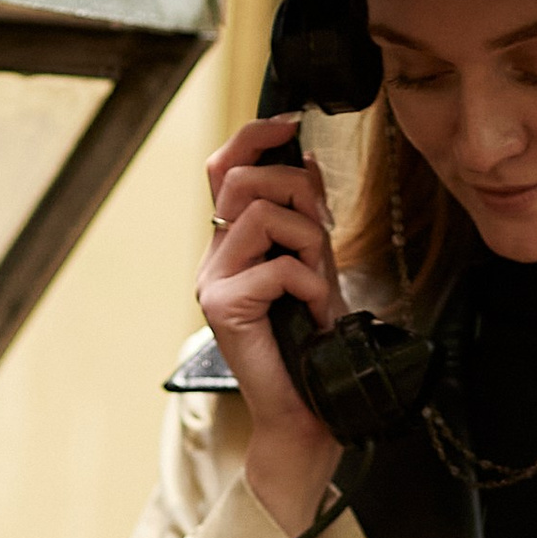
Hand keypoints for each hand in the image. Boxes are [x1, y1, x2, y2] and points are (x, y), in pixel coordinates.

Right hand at [199, 110, 342, 530]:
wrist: (307, 412)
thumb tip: (305, 158)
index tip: (289, 125)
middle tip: (323, 230)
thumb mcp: (316, 265)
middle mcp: (214, 259)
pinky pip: (275, 267)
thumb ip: (306, 216)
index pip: (222, 168)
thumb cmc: (312, 346)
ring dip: (307, 240)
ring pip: (259, 214)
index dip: (252, 137)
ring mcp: (213, 283)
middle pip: (240, 180)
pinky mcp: (222, 308)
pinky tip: (314, 309)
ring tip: (319, 280)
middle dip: (296, 191)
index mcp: (232, 245)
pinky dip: (309, 283)